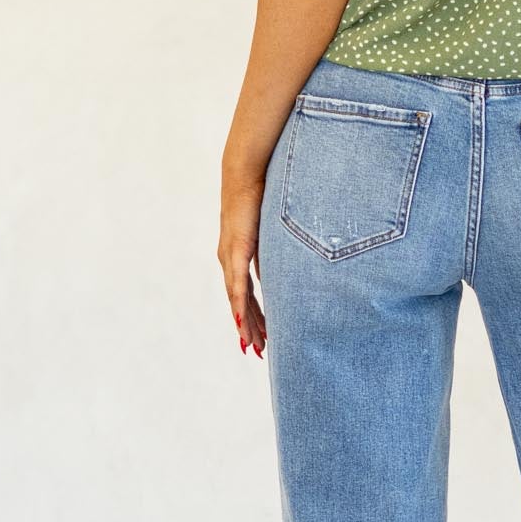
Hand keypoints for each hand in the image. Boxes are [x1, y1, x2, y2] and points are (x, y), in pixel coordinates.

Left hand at [219, 170, 266, 358]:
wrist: (247, 171)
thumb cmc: (263, 194)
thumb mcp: (274, 228)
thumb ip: (277, 249)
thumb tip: (291, 261)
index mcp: (239, 254)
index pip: (246, 293)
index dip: (253, 315)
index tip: (262, 335)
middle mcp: (229, 259)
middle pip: (240, 303)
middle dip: (250, 328)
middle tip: (257, 351)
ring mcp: (230, 256)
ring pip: (237, 299)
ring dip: (245, 324)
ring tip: (252, 345)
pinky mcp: (235, 249)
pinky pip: (237, 284)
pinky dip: (239, 305)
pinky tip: (240, 322)